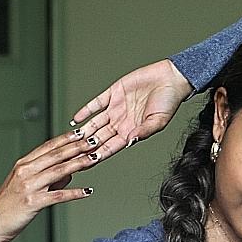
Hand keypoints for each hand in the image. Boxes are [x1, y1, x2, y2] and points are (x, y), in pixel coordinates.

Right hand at [0, 130, 97, 241]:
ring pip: (59, 171)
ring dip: (79, 164)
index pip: (48, 146)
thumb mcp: (26, 186)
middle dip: (77, 147)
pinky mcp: (33, 202)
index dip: (66, 138)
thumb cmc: (8, 206)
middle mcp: (25, 172)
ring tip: (94, 159)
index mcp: (22, 165)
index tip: (81, 132)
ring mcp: (29, 186)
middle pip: (56, 155)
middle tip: (94, 141)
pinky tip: (87, 191)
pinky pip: (58, 196)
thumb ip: (48, 177)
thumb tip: (69, 172)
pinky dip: (75, 193)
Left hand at [70, 59, 193, 160]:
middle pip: (99, 137)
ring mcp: (116, 108)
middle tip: (72, 155)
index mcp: (131, 131)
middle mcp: (121, 122)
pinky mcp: (114, 93)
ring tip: (71, 140)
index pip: (110, 147)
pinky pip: (96, 104)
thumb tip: (130, 141)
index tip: (86, 163)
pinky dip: (85, 111)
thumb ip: (143, 132)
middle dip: (86, 147)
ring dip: (83, 131)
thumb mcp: (158, 121)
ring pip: (95, 123)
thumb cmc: (169, 101)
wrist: (171, 78)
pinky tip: (76, 119)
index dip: (98, 155)